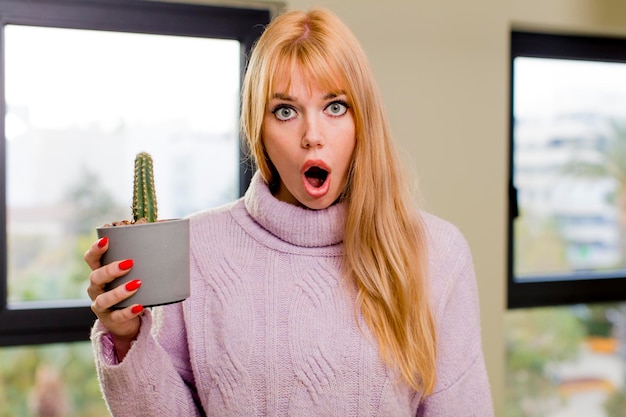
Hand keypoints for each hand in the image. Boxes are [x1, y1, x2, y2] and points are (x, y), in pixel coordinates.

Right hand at [85, 236, 143, 359]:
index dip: (95, 249)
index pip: (91, 259)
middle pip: (95, 277)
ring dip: (119, 291)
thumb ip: (141, 258)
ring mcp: (101, 305)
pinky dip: (128, 311)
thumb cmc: (131, 290)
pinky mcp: (110, 320)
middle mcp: (96, 289)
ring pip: (103, 299)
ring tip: (137, 284)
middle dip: (111, 269)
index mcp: (100, 273)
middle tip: (130, 263)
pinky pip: (117, 316)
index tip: (106, 240)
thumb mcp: (132, 274)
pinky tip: (139, 306)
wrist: (127, 320)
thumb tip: (165, 230)